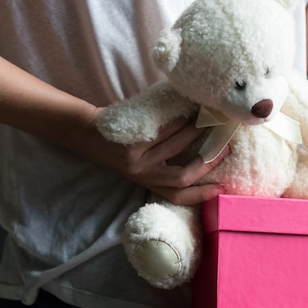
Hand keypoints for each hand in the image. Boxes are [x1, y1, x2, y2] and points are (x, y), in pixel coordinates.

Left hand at [70, 108, 227, 205]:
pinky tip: (187, 110)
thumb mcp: (137, 160)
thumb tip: (199, 146)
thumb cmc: (116, 143)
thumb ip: (161, 160)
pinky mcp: (130, 145)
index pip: (178, 196)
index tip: (222, 188)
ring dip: (196, 132)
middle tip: (224, 147)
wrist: (84, 132)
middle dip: (207, 163)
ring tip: (208, 118)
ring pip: (176, 147)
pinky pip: (163, 131)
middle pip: (182, 177)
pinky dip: (179, 120)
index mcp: (146, 182)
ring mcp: (136, 162)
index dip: (201, 195)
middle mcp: (142, 176)